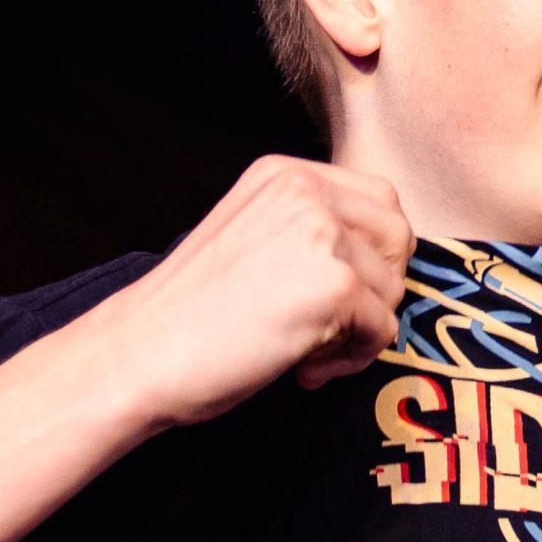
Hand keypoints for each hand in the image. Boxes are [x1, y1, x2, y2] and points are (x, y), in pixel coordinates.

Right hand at [95, 157, 413, 428]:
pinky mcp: (336, 285)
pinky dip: (351, 360)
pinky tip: (302, 368)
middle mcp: (306, 191)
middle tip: (328, 325)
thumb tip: (384, 260)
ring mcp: (323, 234)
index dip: (371, 254)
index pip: (379, 199)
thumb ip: (309, 230)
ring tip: (304, 350)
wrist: (141, 353)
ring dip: (359, 331)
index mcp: (284, 174)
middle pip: (399, 237)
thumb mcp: (253, 238)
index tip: (331, 293)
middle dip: (378, 288)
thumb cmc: (190, 315)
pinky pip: (383, 331)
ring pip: (393, 289)